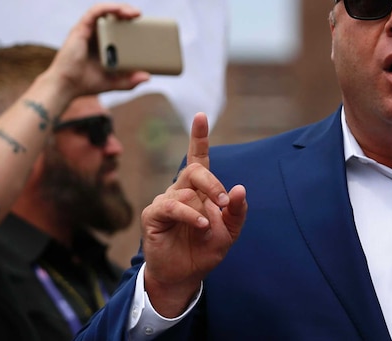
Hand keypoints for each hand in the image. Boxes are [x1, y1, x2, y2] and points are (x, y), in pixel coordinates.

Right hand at [46, 3, 149, 99]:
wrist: (66, 86)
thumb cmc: (86, 83)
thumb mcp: (114, 82)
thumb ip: (130, 81)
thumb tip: (148, 77)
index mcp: (102, 44)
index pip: (117, 27)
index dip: (130, 22)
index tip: (145, 25)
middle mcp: (94, 34)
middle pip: (112, 16)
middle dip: (128, 12)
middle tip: (141, 17)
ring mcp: (87, 30)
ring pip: (105, 10)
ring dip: (120, 7)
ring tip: (134, 13)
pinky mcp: (81, 29)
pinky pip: (95, 11)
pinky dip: (107, 7)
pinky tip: (119, 10)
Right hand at [141, 112, 246, 316]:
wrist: (185, 275)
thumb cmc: (204, 250)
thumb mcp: (230, 232)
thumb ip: (237, 211)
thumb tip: (239, 188)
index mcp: (199, 189)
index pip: (198, 157)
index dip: (199, 136)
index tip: (201, 115)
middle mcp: (180, 190)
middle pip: (194, 169)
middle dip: (212, 183)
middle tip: (223, 201)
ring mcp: (165, 201)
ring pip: (186, 191)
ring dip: (202, 209)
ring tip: (208, 227)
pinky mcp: (153, 215)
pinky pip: (173, 206)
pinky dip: (190, 216)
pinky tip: (201, 226)